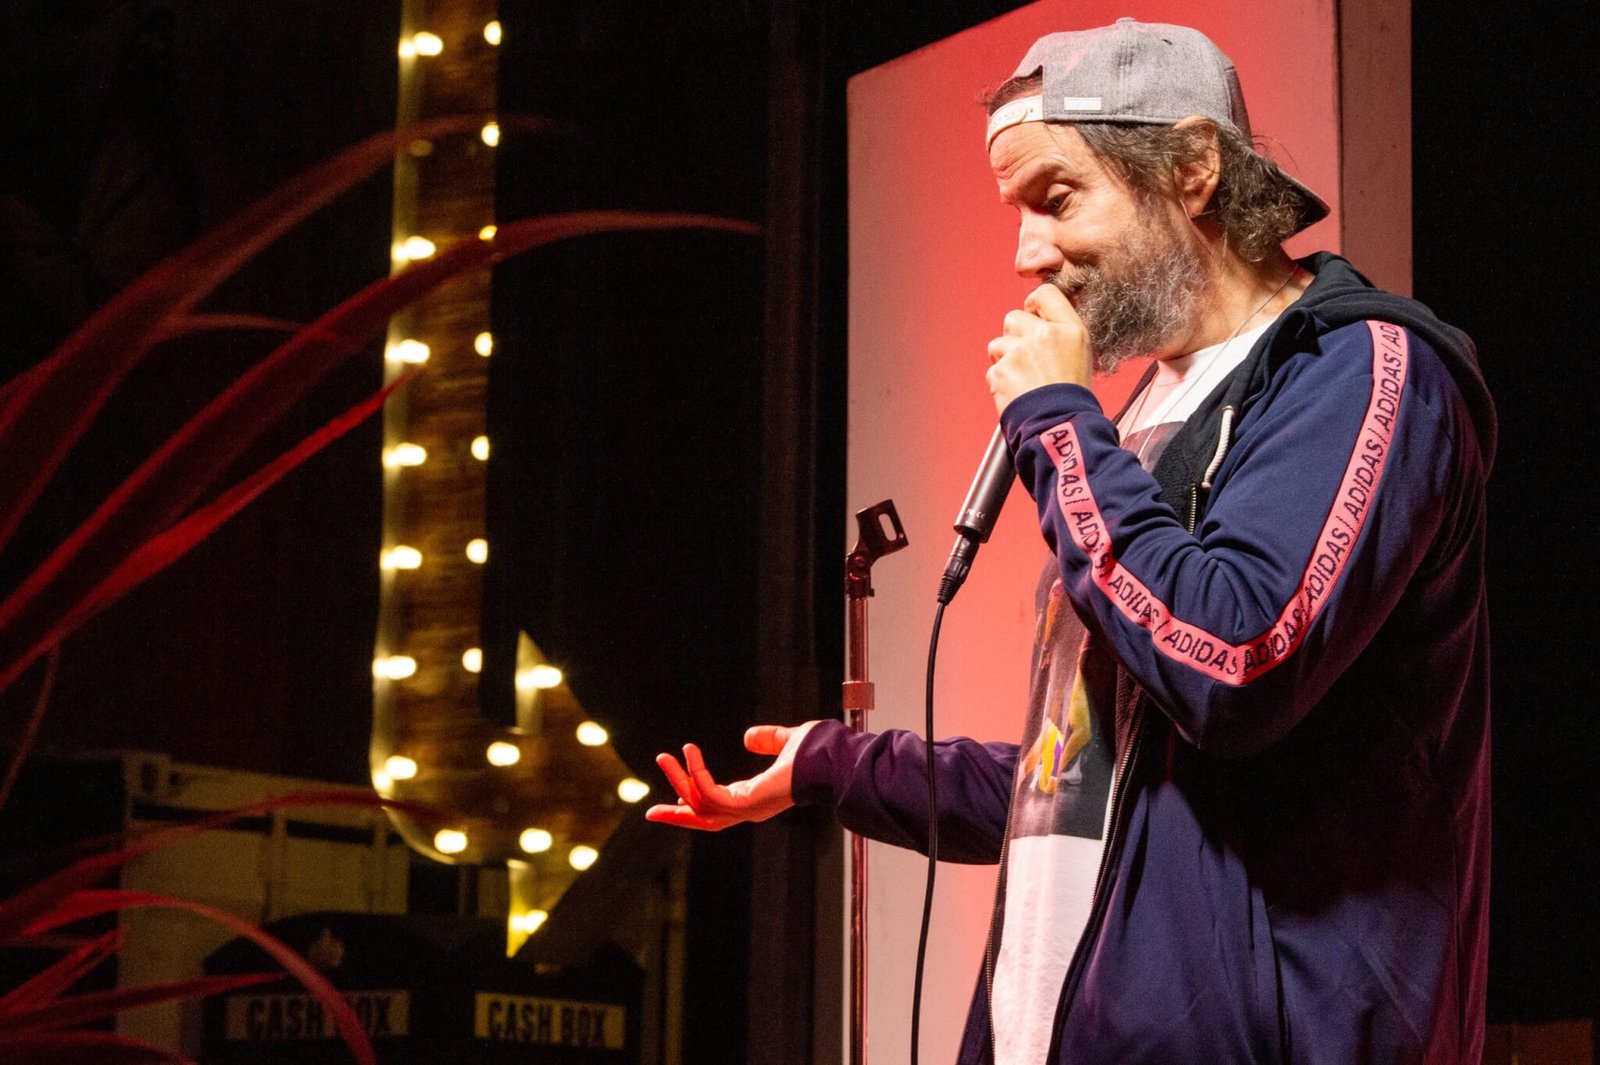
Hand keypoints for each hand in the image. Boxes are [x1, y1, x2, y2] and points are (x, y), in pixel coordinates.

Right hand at [644, 721, 818, 830]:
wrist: (833, 758)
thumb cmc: (818, 753)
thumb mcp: (786, 741)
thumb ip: (768, 739)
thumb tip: (747, 737)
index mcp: (755, 798)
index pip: (718, 807)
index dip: (696, 800)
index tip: (677, 794)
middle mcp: (749, 809)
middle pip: (704, 820)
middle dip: (677, 815)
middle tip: (650, 812)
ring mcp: (747, 809)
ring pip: (700, 806)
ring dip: (679, 781)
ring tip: (665, 757)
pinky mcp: (746, 803)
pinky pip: (710, 793)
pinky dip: (696, 774)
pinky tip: (689, 752)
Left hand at [985, 283, 1092, 412]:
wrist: (1060, 425)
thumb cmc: (1072, 394)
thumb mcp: (1081, 353)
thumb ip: (1061, 328)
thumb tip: (1040, 312)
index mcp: (1069, 328)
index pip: (1044, 294)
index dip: (1034, 305)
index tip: (1034, 319)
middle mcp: (1044, 335)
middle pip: (1013, 318)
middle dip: (1015, 335)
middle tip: (1028, 359)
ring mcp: (1020, 352)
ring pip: (998, 344)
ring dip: (1005, 359)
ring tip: (1024, 379)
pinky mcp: (1001, 371)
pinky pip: (993, 369)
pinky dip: (1001, 381)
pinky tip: (1017, 392)